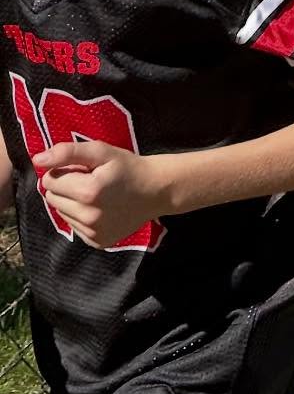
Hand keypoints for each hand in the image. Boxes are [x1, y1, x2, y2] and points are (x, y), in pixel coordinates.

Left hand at [33, 141, 166, 248]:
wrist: (156, 191)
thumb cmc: (128, 168)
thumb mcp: (100, 151)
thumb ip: (66, 152)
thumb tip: (37, 160)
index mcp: (88, 192)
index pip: (49, 180)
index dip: (63, 171)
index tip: (83, 170)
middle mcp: (89, 216)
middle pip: (52, 198)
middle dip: (65, 188)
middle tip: (90, 182)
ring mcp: (94, 232)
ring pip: (61, 212)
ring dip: (72, 202)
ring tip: (96, 196)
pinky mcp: (98, 242)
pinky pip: (74, 226)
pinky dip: (81, 217)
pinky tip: (100, 210)